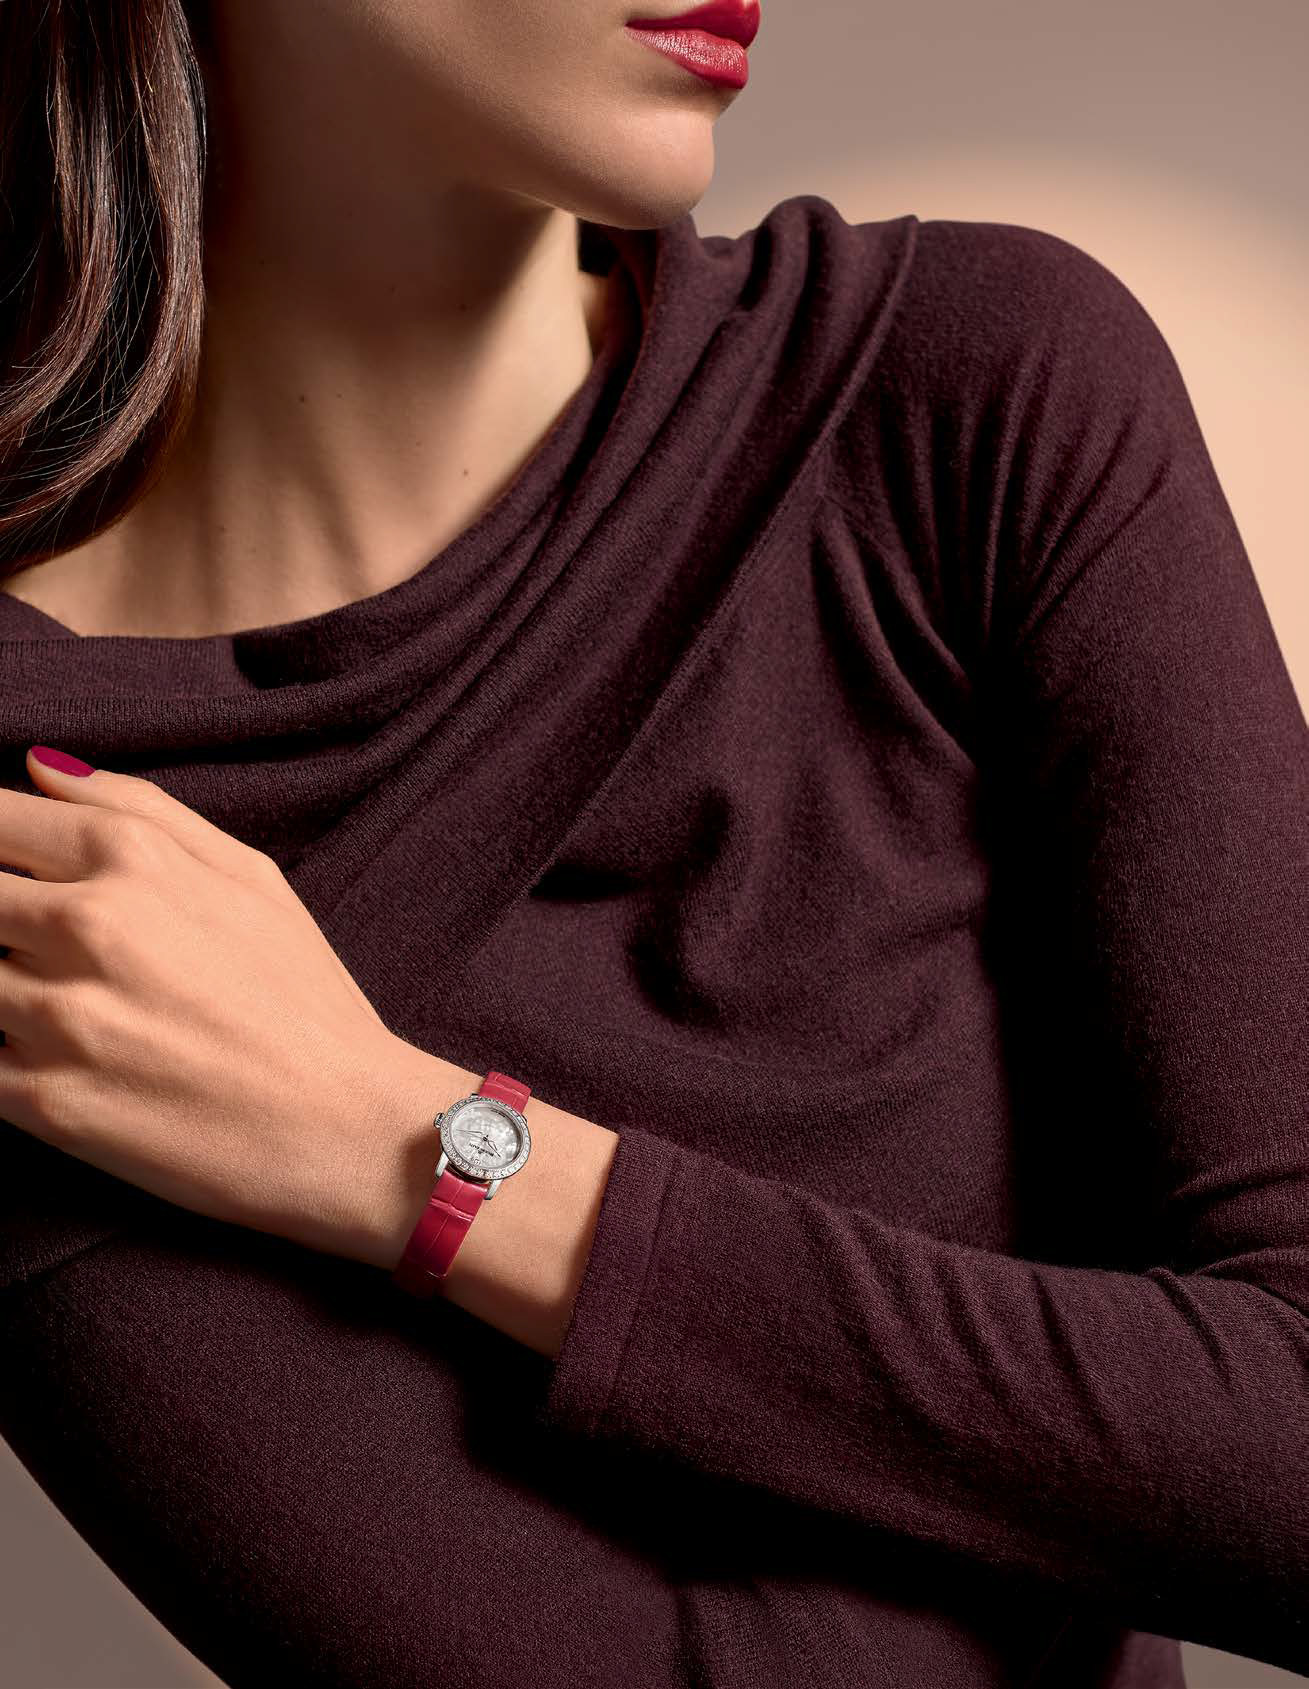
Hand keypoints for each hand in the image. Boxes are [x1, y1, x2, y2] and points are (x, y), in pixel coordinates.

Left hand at [0, 745, 430, 1259]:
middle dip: (4, 917)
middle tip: (57, 949)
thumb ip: (139, 807)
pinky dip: (5, 1051)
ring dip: (7, 985)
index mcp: (132, 860)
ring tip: (83, 1007)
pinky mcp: (43, 1103)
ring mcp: (57, 1017)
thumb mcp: (250, 875)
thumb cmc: (305, 998)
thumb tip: (40, 767)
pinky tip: (65, 1058)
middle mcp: (85, 927)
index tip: (17, 873)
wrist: (345, 1129)